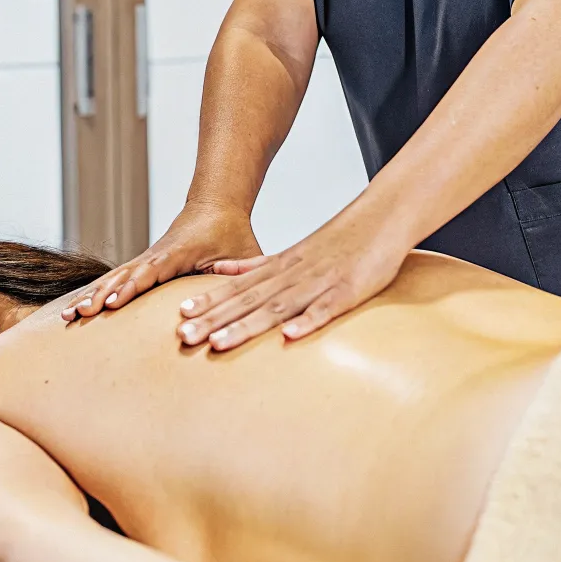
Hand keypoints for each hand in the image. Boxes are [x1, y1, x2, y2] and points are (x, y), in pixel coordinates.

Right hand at [63, 204, 260, 320]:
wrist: (217, 205)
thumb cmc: (233, 232)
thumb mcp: (246, 253)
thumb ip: (249, 272)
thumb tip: (262, 292)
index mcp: (178, 253)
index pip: (151, 272)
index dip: (133, 287)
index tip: (114, 302)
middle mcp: (156, 255)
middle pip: (123, 276)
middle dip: (101, 296)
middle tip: (81, 314)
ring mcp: (146, 260)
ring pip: (113, 278)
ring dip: (91, 296)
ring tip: (69, 316)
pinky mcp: (143, 265)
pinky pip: (115, 280)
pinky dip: (95, 294)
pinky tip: (76, 310)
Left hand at [175, 214, 408, 350]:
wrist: (381, 218)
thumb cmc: (338, 241)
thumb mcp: (290, 252)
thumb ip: (255, 265)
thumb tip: (219, 271)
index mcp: (279, 267)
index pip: (237, 288)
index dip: (208, 303)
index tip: (179, 318)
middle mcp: (293, 275)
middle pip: (248, 301)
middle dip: (215, 320)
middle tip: (184, 337)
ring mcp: (319, 283)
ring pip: (278, 307)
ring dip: (247, 326)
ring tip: (218, 343)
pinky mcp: (348, 291)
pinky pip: (326, 310)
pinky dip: (307, 322)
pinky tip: (288, 337)